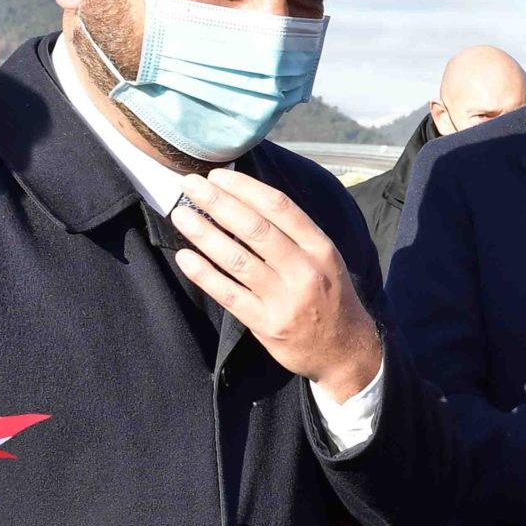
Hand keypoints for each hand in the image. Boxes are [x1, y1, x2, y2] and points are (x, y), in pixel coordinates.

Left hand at [171, 170, 382, 402]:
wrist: (345, 350)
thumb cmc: (329, 297)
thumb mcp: (325, 260)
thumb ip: (293, 235)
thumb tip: (246, 202)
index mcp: (320, 248)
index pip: (280, 207)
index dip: (245, 188)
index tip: (218, 175)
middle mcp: (305, 270)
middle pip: (255, 229)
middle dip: (218, 203)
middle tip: (190, 185)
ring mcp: (285, 299)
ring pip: (237, 259)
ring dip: (204, 234)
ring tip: (181, 216)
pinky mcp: (267, 324)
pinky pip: (229, 294)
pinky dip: (204, 275)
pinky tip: (185, 257)